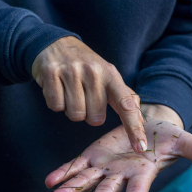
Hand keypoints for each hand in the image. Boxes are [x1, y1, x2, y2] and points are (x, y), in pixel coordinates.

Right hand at [32, 36, 145, 152]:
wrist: (56, 44)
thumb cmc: (87, 67)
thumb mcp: (109, 77)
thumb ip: (125, 98)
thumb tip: (140, 121)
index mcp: (112, 75)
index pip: (127, 105)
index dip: (134, 128)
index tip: (140, 147)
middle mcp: (94, 72)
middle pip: (95, 119)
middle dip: (89, 114)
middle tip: (84, 96)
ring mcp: (72, 71)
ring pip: (75, 115)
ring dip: (72, 110)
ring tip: (71, 92)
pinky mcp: (51, 73)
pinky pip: (55, 106)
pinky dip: (56, 103)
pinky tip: (58, 89)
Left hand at [45, 106, 191, 191]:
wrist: (149, 126)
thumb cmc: (169, 138)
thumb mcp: (186, 142)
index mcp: (142, 174)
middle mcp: (121, 175)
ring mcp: (105, 166)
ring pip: (85, 181)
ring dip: (70, 191)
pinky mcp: (93, 155)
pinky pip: (76, 165)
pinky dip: (63, 173)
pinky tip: (49, 182)